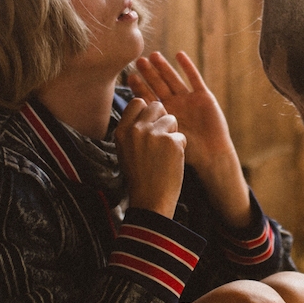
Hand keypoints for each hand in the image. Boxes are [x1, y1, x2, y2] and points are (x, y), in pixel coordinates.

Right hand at [113, 97, 185, 218]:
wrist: (150, 200)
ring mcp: (154, 134)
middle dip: (162, 119)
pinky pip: (181, 136)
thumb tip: (143, 107)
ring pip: (171, 119)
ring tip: (165, 153)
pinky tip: (171, 162)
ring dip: (172, 134)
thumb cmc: (139, 176)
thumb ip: (132, 129)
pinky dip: (180, 149)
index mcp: (122, 130)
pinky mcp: (172, 142)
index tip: (150, 124)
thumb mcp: (125, 150)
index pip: (137, 103)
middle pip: (156, 106)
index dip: (147, 111)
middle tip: (161, 139)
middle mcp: (137, 129)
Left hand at [127, 52, 250, 228]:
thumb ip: (153, 129)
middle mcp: (175, 105)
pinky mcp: (204, 96)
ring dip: (164, 67)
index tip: (130, 77)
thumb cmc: (188, 152)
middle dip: (149, 74)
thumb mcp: (165, 139)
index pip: (148, 98)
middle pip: (159, 85)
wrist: (211, 155)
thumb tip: (130, 123)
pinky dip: (188, 67)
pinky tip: (179, 55)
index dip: (140, 87)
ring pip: (174, 79)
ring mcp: (189, 100)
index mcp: (164, 115)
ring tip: (154, 55)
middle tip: (139, 61)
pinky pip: (194, 79)